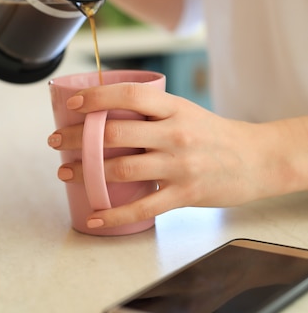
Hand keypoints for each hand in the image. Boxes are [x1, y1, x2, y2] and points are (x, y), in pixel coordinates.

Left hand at [48, 82, 301, 229]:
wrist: (256, 159)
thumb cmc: (214, 135)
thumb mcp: (186, 111)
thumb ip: (152, 113)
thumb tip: (106, 114)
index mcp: (174, 107)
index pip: (129, 95)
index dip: (96, 98)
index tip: (72, 106)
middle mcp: (175, 133)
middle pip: (116, 132)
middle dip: (77, 138)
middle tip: (55, 142)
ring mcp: (179, 164)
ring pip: (122, 167)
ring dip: (86, 172)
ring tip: (65, 173)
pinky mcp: (185, 193)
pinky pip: (142, 207)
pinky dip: (114, 215)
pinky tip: (94, 217)